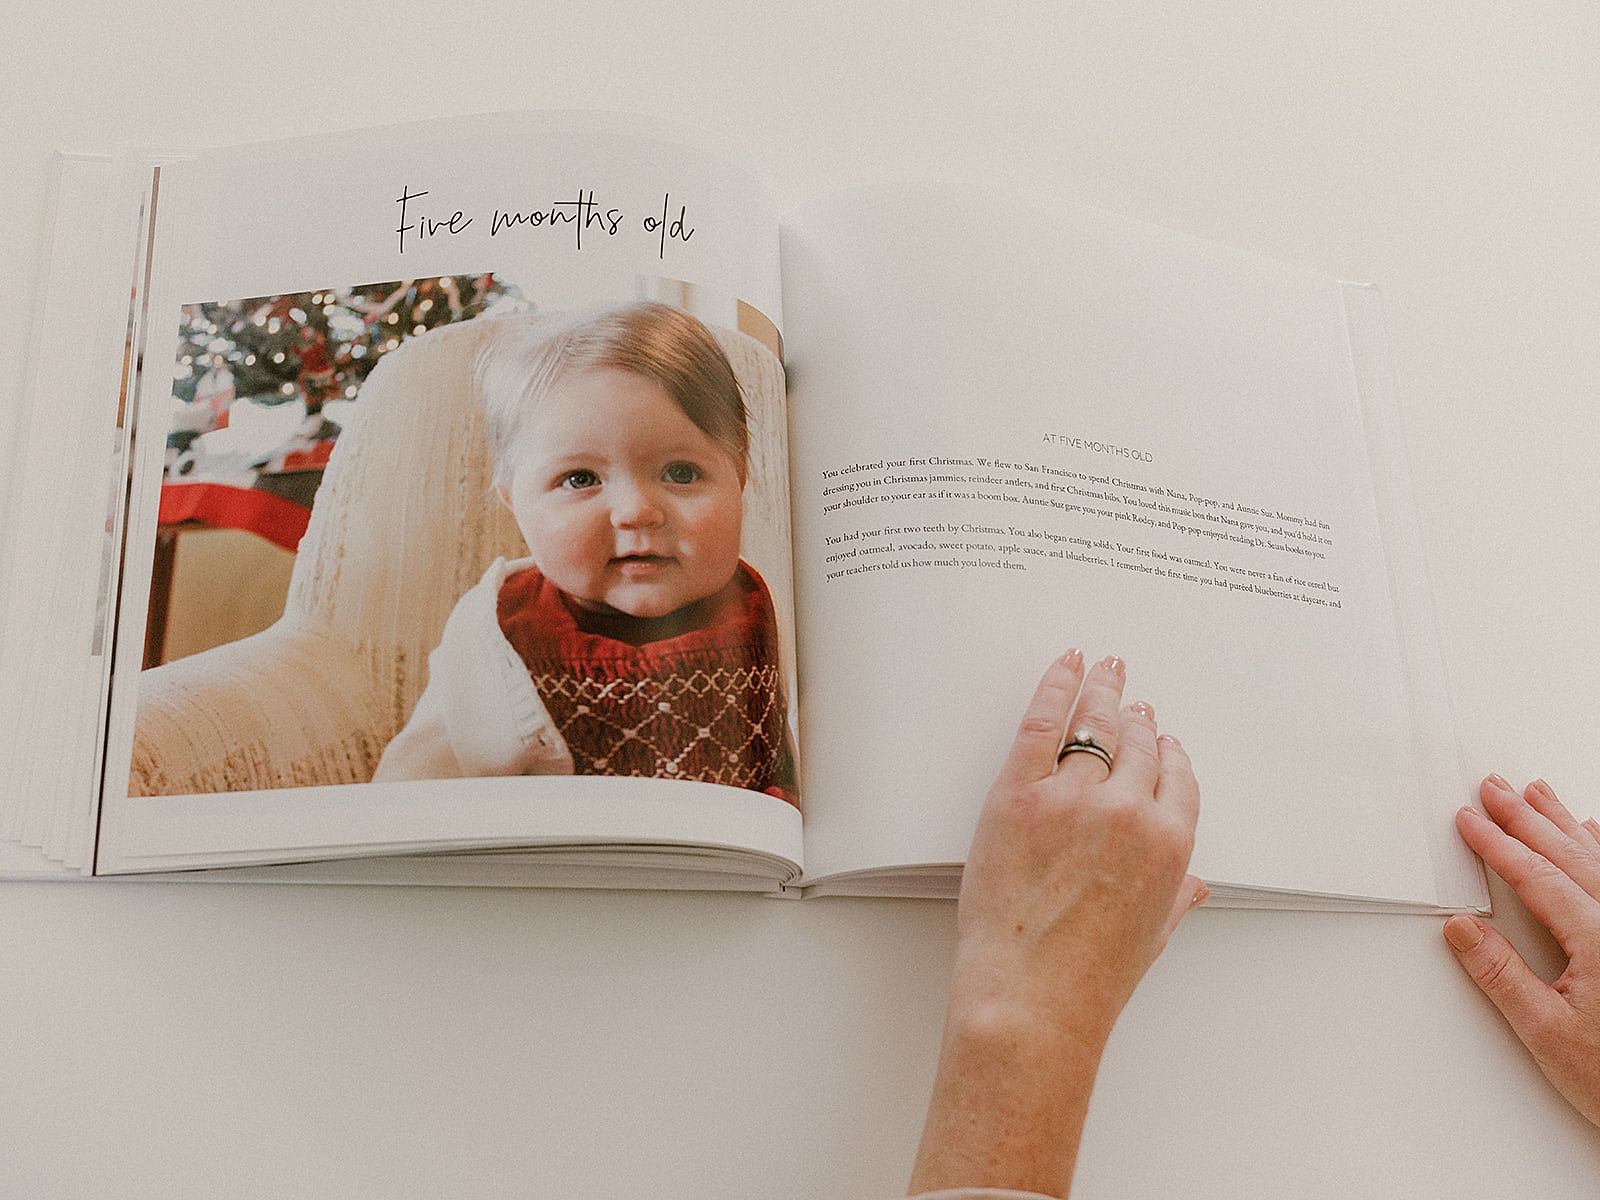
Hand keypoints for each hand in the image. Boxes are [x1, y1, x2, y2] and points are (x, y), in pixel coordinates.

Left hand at [909, 650, 1205, 1198]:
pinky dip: (1056, 686)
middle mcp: (1129, 812)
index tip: (1161, 736)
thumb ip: (1176, 899)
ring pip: (1096, 726)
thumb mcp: (1150, 939)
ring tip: (1102, 671)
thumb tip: (1195, 886)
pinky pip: (1042, 721)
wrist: (1031, 998)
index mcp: (1169, 845)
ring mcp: (1073, 798)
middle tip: (1128, 694)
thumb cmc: (1088, 980)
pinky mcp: (1020, 792)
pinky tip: (1065, 665)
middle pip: (1138, 744)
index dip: (1168, 751)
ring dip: (1103, 693)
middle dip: (1135, 717)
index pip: (1177, 776)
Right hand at [1445, 775, 1599, 1128]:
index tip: (1469, 821)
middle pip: (1569, 854)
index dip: (1497, 845)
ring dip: (1563, 823)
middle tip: (1495, 788)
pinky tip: (1594, 833)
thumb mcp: (1548, 1034)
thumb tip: (1465, 932)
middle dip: (1526, 818)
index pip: (1537, 877)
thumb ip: (1503, 976)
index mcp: (1599, 939)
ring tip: (1537, 795)